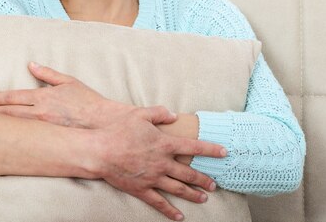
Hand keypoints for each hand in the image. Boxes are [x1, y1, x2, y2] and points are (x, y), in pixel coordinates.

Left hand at [0, 62, 133, 128]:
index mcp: (43, 97)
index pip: (15, 97)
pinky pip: (27, 137)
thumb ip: (48, 74)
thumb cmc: (88, 101)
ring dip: (3, 124)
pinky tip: (10, 137)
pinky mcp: (48, 140)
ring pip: (17, 126)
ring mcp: (43, 128)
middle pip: (11, 113)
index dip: (0, 98)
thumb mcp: (69, 81)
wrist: (101, 123)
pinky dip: (16, 136)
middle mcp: (40, 113)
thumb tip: (32, 64)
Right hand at [93, 106, 225, 220]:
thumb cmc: (119, 131)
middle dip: (204, 179)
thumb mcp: (140, 114)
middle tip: (214, 184)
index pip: (194, 147)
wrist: (101, 151)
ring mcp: (153, 178)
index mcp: (165, 144)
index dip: (211, 149)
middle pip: (189, 173)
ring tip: (204, 198)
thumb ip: (159, 113)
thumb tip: (174, 115)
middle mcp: (163, 163)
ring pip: (178, 189)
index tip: (224, 152)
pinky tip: (179, 217)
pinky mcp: (142, 189)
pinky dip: (170, 211)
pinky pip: (159, 202)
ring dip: (193, 194)